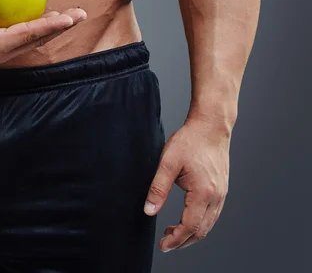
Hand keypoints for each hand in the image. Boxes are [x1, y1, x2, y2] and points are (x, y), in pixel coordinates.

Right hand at [0, 1, 86, 63]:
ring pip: (35, 36)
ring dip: (55, 26)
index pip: (26, 36)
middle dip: (60, 27)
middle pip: (37, 38)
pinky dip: (41, 22)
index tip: (67, 17)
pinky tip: (52, 13)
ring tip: (74, 15)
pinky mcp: (2, 40)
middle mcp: (1, 51)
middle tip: (81, 14)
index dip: (48, 26)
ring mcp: (3, 47)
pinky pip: (27, 31)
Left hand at [143, 117, 230, 251]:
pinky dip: (200, 223)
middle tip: (166, 242)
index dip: (176, 239)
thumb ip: (158, 188)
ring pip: (209, 224)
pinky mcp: (222, 189)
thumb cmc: (190, 141)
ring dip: (192, 233)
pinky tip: (188, 218)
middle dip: (183, 240)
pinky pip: (213, 214)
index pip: (190, 226)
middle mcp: (216, 197)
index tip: (163, 245)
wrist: (210, 127)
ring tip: (174, 232)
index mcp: (203, 193)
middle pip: (201, 230)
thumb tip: (149, 210)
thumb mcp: (168, 162)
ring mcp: (222, 194)